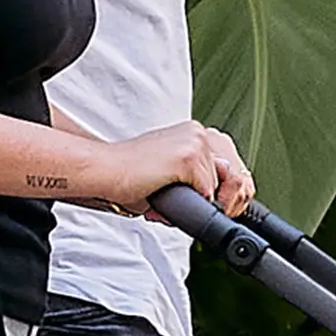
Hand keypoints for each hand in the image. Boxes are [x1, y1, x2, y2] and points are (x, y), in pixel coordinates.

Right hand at [93, 122, 252, 217]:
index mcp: (195, 133)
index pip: (229, 168)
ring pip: (216, 189)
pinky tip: (165, 191)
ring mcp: (195, 143)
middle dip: (212, 197)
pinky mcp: (188, 158)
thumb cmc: (131, 174)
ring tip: (166, 193)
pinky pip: (206, 194)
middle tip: (181, 198)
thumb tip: (220, 200)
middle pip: (229, 179)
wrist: (105, 171)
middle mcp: (198, 133)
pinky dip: (188, 202)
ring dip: (195, 200)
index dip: (218, 190)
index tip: (202, 198)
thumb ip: (195, 178)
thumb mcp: (171, 170)